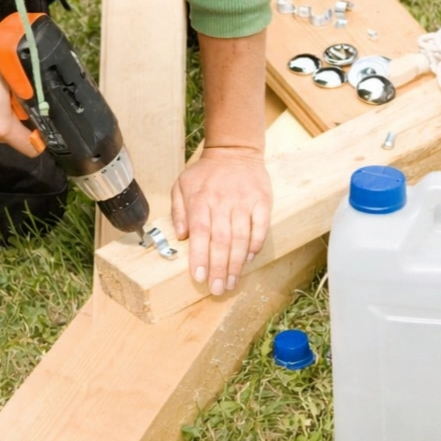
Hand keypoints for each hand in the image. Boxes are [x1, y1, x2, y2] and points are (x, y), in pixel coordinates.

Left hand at [171, 147, 271, 294]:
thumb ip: (178, 211)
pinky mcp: (261, 201)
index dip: (200, 256)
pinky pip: (260, 228)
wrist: (235, 151)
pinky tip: (248, 260)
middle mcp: (223, 201)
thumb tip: (181, 236)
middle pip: (221, 240)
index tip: (199, 277)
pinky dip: (255, 245)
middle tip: (218, 289)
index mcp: (201, 199)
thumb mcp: (182, 185)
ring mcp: (244, 202)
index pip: (200, 232)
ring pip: (241, 238)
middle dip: (219, 268)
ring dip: (236, 264)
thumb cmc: (206, 173)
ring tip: (232, 282)